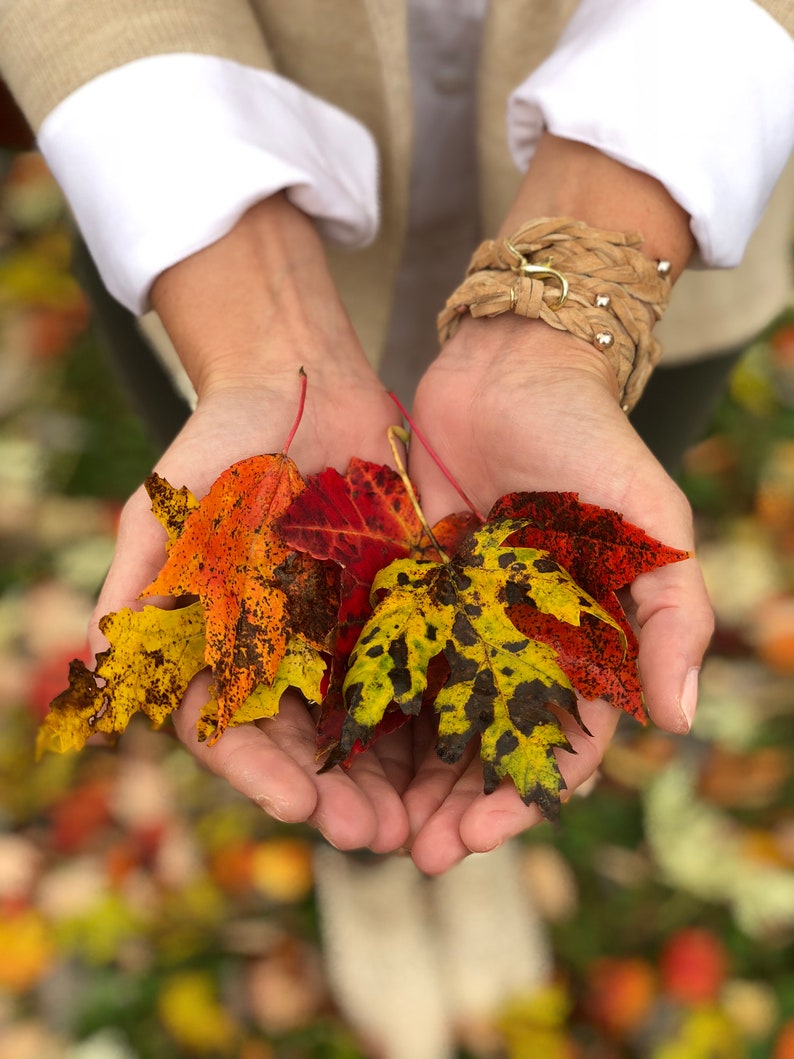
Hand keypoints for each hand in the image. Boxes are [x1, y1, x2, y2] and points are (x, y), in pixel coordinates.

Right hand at [88, 195, 411, 853]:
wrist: (298, 383)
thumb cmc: (217, 446)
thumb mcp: (164, 512)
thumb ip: (135, 586)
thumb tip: (107, 664)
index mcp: (221, 645)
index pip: (231, 730)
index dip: (260, 774)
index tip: (297, 808)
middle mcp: (281, 650)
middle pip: (305, 744)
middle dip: (335, 795)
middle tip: (374, 837)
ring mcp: (339, 631)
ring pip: (363, 723)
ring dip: (388, 776)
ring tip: (420, 820)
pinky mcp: (394, 603)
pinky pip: (414, 668)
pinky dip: (430, 714)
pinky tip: (457, 749)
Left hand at [402, 315, 713, 872]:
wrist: (510, 369)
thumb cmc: (590, 441)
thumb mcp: (650, 522)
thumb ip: (673, 613)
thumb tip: (681, 719)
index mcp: (580, 642)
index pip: (559, 742)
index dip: (525, 796)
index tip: (481, 836)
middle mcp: (517, 642)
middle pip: (487, 747)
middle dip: (456, 805)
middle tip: (414, 855)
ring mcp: (458, 618)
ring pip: (432, 718)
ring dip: (408, 777)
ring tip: (369, 825)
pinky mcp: (406, 586)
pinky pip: (385, 656)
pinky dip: (368, 705)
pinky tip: (335, 747)